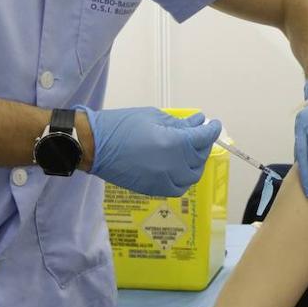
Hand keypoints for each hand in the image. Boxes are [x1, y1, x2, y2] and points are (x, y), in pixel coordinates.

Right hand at [77, 106, 220, 196]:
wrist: (94, 146)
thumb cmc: (121, 125)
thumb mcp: (153, 117)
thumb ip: (179, 123)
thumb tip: (198, 122)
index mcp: (173, 144)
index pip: (203, 138)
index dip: (211, 130)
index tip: (213, 123)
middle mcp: (173, 165)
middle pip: (199, 156)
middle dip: (203, 144)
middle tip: (199, 134)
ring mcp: (163, 180)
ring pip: (192, 175)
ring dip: (196, 162)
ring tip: (191, 150)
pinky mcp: (154, 189)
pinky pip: (178, 187)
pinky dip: (184, 178)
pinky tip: (180, 167)